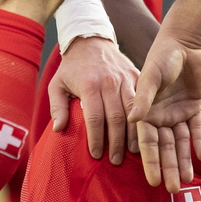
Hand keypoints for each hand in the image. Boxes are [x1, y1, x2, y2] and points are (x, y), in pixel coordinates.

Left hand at [49, 37, 138, 164]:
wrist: (91, 40)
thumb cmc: (72, 67)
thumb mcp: (57, 84)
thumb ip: (57, 107)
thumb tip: (59, 129)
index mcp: (90, 85)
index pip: (95, 118)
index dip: (96, 139)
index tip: (95, 154)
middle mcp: (109, 82)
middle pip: (116, 118)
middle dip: (116, 143)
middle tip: (115, 160)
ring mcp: (125, 78)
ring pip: (133, 111)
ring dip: (132, 134)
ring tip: (131, 152)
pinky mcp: (136, 76)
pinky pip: (142, 100)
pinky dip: (143, 118)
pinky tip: (142, 133)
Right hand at [128, 29, 200, 191]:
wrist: (184, 41)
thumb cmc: (162, 56)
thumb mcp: (150, 76)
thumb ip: (143, 98)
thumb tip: (132, 119)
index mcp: (146, 112)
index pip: (147, 142)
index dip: (150, 162)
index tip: (153, 181)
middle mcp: (161, 116)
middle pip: (165, 147)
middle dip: (169, 168)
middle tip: (173, 190)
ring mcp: (177, 113)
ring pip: (181, 142)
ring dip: (183, 161)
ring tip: (187, 181)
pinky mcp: (194, 107)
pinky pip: (197, 129)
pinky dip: (199, 142)